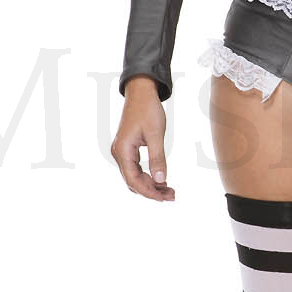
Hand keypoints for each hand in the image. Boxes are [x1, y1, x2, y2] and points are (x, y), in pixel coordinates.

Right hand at [111, 76, 174, 200]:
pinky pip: (136, 168)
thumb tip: (161, 180)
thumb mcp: (156, 135)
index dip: (149, 192)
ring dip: (150, 185)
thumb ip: (158, 158)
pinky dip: (148, 176)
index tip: (164, 198)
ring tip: (169, 190)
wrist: (141, 92)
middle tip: (172, 196)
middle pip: (133, 181)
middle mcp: (118, 153)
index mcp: (122, 150)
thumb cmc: (148, 110)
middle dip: (151, 191)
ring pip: (134, 176)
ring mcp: (122, 151)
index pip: (133, 180)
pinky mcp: (127, 149)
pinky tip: (161, 179)